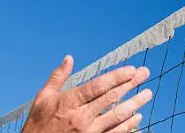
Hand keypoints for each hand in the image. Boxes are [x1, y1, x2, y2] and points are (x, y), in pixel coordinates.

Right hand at [23, 56, 151, 132]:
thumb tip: (69, 58)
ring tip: (147, 94)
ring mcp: (88, 132)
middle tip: (145, 74)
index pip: (98, 86)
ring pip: (117, 116)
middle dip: (131, 84)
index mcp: (68, 102)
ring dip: (135, 104)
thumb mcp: (42, 99)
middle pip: (111, 97)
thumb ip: (58, 78)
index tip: (131, 70)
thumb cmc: (37, 125)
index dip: (116, 77)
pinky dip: (128, 126)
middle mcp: (80, 117)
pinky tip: (137, 117)